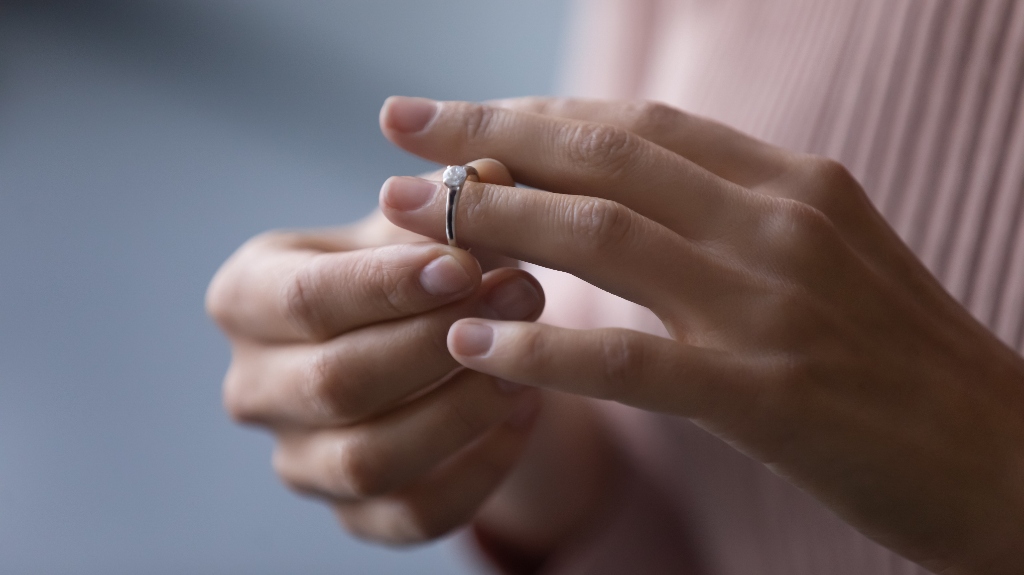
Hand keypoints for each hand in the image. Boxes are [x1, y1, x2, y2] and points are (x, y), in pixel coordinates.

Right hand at [205, 160, 547, 543]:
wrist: (414, 340)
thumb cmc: (406, 271)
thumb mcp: (416, 228)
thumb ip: (449, 203)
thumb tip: (491, 171)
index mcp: (247, 299)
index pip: (305, 299)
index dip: (386, 285)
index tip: (465, 263)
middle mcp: (255, 386)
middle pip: (335, 382)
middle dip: (436, 342)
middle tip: (523, 294)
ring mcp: (299, 459)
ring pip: (370, 459)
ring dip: (461, 407)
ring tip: (528, 357)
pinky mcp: (353, 513)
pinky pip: (415, 513)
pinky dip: (479, 468)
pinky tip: (524, 411)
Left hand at [376, 96, 1023, 573]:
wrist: (1004, 455)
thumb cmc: (901, 360)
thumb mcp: (825, 256)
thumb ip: (734, 218)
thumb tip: (628, 198)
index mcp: (791, 184)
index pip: (638, 125)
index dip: (538, 115)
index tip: (462, 117)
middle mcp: (776, 223)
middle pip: (602, 155)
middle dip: (488, 137)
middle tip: (399, 128)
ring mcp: (768, 305)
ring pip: (599, 236)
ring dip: (490, 223)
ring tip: (405, 221)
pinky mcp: (761, 393)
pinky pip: (623, 358)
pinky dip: (538, 349)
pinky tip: (468, 347)